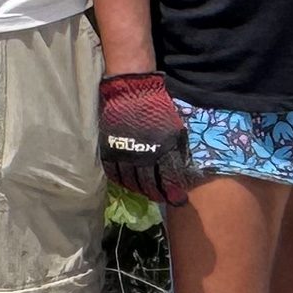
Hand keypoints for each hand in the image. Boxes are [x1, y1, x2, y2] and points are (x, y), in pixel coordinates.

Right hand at [97, 72, 196, 204]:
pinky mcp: (110, 150)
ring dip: (139, 190)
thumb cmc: (159, 108)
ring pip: (131, 182)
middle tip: (161, 199)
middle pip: (149, 184)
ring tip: (145, 193)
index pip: (169, 179)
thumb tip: (182, 168)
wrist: (133, 91)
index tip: (178, 200)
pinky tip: (127, 183)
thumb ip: (177, 150)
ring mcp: (125, 154)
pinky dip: (121, 181)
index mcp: (163, 150)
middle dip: (157, 194)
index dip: (174, 192)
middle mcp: (144, 156)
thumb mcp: (176, 129)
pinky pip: (114, 173)